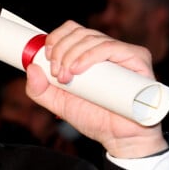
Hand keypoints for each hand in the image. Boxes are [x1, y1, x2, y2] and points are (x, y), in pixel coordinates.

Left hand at [25, 20, 167, 158]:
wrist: (119, 138)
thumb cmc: (94, 118)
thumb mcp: (58, 104)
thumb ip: (39, 90)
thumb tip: (31, 68)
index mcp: (88, 54)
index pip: (72, 30)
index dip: (56, 38)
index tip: (46, 57)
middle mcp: (106, 50)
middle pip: (79, 32)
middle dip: (60, 51)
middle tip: (56, 74)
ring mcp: (122, 53)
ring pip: (92, 38)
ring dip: (71, 55)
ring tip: (66, 78)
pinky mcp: (137, 59)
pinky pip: (111, 47)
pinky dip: (90, 55)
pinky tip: (78, 69)